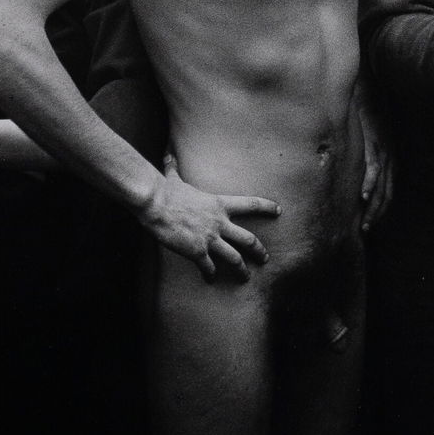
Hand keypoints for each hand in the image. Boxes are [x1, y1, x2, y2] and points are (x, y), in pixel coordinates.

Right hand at [140, 154, 275, 281]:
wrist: (155, 204)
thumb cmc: (165, 191)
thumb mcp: (174, 178)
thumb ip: (175, 168)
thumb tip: (168, 155)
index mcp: (220, 204)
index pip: (251, 204)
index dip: (267, 207)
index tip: (278, 210)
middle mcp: (220, 222)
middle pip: (249, 239)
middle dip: (259, 251)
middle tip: (265, 259)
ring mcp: (210, 238)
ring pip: (235, 258)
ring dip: (242, 270)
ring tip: (246, 277)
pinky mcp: (197, 251)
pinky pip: (209, 267)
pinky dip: (210, 274)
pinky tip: (210, 279)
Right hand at [359, 107, 393, 231]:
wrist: (368, 97)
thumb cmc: (364, 120)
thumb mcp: (368, 143)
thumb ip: (362, 161)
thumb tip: (350, 179)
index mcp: (389, 163)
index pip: (387, 193)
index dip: (379, 211)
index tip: (369, 225)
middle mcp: (391, 161)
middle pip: (386, 195)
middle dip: (376, 215)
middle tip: (365, 230)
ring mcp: (384, 154)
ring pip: (381, 187)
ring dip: (373, 207)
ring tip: (364, 222)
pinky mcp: (375, 146)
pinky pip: (373, 169)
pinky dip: (369, 184)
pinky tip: (363, 196)